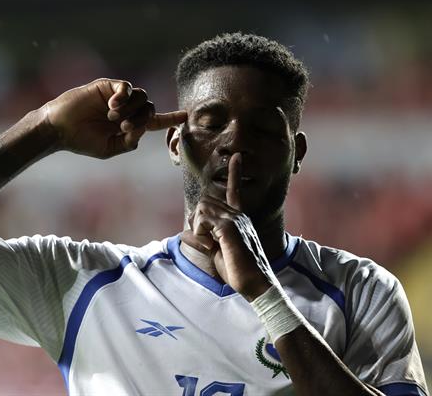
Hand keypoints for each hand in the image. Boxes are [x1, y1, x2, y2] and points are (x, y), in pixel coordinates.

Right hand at [44, 78, 186, 158]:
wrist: (60, 129)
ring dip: (132, 109)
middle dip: (142, 119)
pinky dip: (123, 97)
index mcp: (129, 125)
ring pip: (142, 97)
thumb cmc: (82, 141)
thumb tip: (143, 129)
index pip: (155, 121)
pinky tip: (111, 106)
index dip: (170, 118)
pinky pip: (126, 87)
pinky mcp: (107, 86)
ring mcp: (118, 97)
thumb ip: (129, 142)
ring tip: (113, 118)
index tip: (185, 116)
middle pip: (150, 108)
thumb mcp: (109, 149)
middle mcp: (126, 109)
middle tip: (123, 127)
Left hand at [181, 153, 272, 300]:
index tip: (237, 156)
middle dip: (197, 222)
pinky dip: (199, 236)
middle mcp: (239, 215)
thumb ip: (202, 240)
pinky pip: (202, 222)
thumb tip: (183, 234)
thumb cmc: (238, 271)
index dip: (235, 173)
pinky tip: (212, 247)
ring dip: (198, 229)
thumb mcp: (216, 253)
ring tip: (212, 245)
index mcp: (239, 219)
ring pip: (201, 209)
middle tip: (208, 242)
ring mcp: (236, 220)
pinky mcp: (229, 228)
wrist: (257, 285)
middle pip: (205, 202)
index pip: (235, 191)